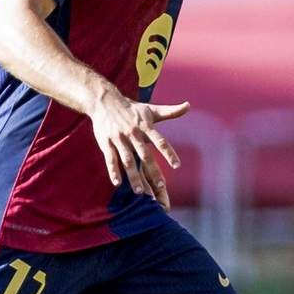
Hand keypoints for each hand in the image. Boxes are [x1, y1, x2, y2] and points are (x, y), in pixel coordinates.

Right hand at [91, 91, 188, 206]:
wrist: (104, 101)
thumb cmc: (131, 108)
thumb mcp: (151, 109)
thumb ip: (170, 111)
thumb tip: (188, 105)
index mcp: (145, 127)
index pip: (160, 141)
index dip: (168, 153)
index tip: (177, 165)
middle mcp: (133, 134)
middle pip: (144, 155)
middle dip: (153, 171)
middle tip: (161, 186)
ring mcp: (119, 139)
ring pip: (127, 160)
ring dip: (133, 176)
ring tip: (140, 192)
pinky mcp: (106, 143)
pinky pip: (110, 159)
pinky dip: (113, 171)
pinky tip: (117, 183)